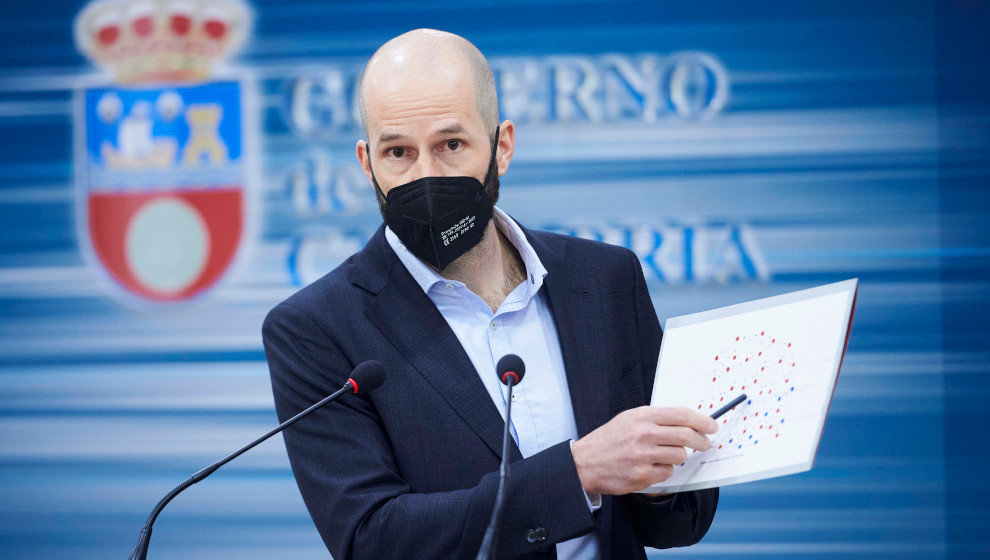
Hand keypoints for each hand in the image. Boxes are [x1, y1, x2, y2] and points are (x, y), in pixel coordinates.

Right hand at [571, 406, 717, 495]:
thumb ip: (656, 419)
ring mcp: (643, 456)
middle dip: (701, 441)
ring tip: (665, 455)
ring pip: (679, 456)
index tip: (711, 426)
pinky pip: (668, 472)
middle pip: (686, 436)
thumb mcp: (629, 419)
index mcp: (642, 416)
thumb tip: (687, 421)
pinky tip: (652, 466)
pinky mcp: (642, 476)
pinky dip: (665, 470)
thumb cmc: (609, 439)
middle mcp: (644, 434)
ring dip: (678, 457)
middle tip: (704, 444)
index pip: (682, 415)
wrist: (585, 463)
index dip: (702, 420)